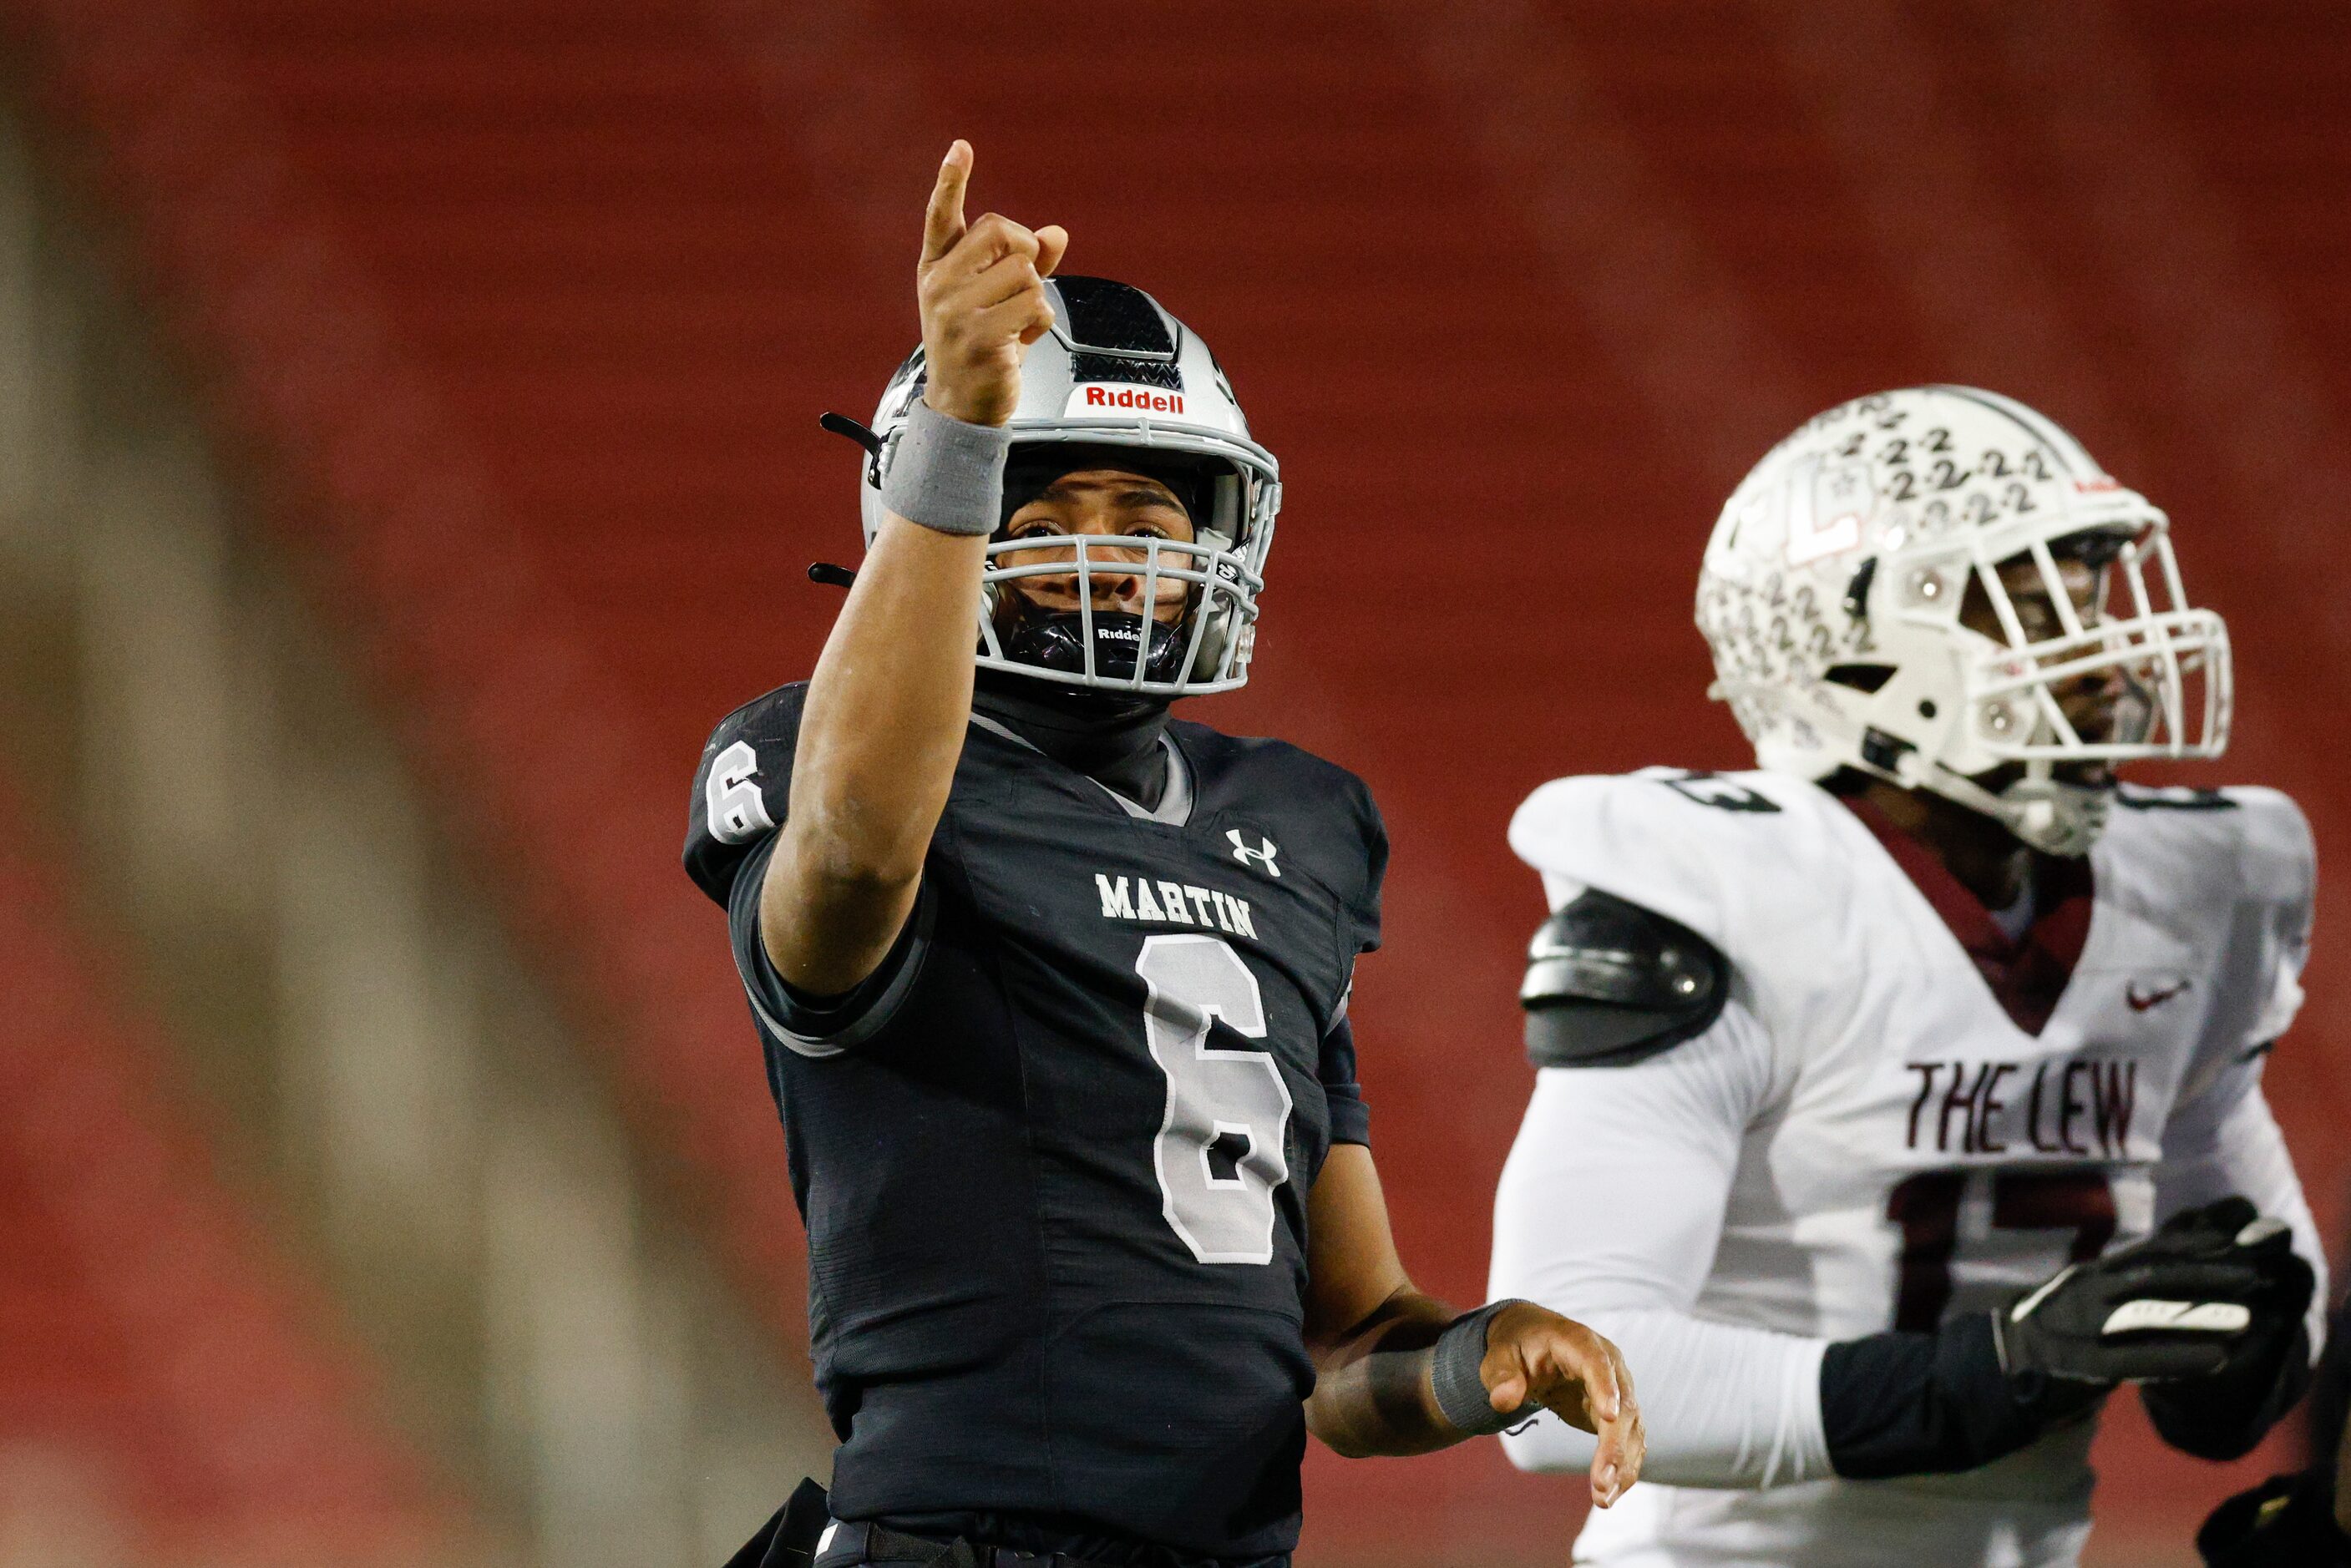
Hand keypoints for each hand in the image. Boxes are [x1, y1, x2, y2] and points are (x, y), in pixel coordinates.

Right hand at [916, 140, 1068, 427]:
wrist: (962, 408)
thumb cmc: (978, 349)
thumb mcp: (995, 301)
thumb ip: (1026, 265)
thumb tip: (1057, 233)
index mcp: (935, 269)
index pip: (941, 216)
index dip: (951, 180)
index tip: (962, 147)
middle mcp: (939, 285)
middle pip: (1000, 232)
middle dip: (1025, 250)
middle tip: (1023, 280)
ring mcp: (955, 311)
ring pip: (1025, 272)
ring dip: (1036, 296)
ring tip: (1017, 322)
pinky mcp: (980, 336)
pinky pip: (1034, 305)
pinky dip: (1041, 321)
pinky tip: (1024, 339)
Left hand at [1482, 1301, 1644, 1508]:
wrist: (1533, 1344)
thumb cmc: (1515, 1347)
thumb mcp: (1498, 1356)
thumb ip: (1500, 1376)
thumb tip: (1505, 1400)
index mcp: (1579, 1343)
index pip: (1597, 1363)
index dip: (1605, 1387)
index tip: (1609, 1416)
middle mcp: (1609, 1365)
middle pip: (1623, 1405)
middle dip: (1614, 1446)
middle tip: (1601, 1482)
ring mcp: (1618, 1390)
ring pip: (1631, 1430)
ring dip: (1622, 1466)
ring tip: (1603, 1499)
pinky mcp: (1618, 1414)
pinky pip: (1628, 1443)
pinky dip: (1622, 1469)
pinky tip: (1609, 1494)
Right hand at [1996, 1197, 2313, 1386]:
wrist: (1994, 1364)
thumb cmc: (2050, 1332)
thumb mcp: (2083, 1296)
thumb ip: (2119, 1283)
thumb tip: (2171, 1265)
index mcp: (2090, 1274)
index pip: (2145, 1252)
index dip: (2190, 1243)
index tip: (2230, 1238)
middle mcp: (2085, 1291)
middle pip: (2150, 1276)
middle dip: (2204, 1274)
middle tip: (2252, 1275)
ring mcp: (2080, 1326)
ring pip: (2145, 1314)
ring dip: (2196, 1315)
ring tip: (2245, 1320)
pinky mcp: (2079, 1364)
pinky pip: (2134, 1361)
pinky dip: (2177, 1359)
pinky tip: (2215, 1361)